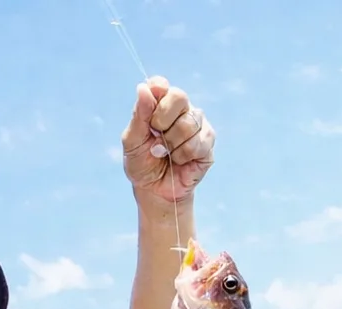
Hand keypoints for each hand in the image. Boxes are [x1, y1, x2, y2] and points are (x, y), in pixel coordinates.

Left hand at [121, 76, 214, 205]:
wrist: (155, 190)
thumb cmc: (142, 163)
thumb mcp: (132, 141)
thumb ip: (139, 115)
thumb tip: (143, 88)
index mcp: (160, 104)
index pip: (160, 84)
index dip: (157, 90)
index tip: (151, 103)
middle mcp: (181, 109)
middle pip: (179, 97)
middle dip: (162, 120)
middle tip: (155, 136)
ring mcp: (197, 124)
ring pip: (188, 123)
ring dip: (171, 144)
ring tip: (166, 154)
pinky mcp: (208, 142)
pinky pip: (197, 143)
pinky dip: (182, 156)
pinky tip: (179, 161)